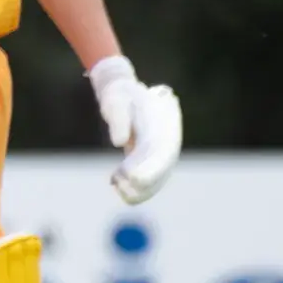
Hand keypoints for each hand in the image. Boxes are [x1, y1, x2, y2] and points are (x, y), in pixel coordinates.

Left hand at [89, 55, 183, 203]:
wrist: (125, 92)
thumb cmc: (120, 96)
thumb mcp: (116, 101)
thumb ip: (118, 119)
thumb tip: (119, 143)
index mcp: (164, 128)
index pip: (162, 154)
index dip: (151, 170)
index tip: (132, 177)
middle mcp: (167, 143)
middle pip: (162, 171)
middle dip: (144, 184)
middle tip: (119, 185)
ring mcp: (161, 154)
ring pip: (156, 181)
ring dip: (138, 190)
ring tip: (115, 183)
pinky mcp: (150, 161)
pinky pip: (148, 182)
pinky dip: (134, 188)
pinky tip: (115, 183)